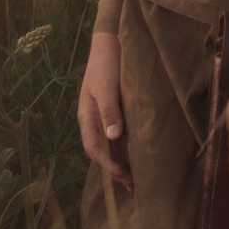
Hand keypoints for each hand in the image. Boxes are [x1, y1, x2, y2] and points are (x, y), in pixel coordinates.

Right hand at [78, 31, 130, 191]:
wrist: (112, 43)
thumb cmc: (106, 64)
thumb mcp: (106, 87)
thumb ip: (109, 111)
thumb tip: (112, 137)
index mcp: (87, 116)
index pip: (93, 146)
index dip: (105, 162)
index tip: (120, 173)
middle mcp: (96, 120)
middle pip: (104, 150)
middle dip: (116, 169)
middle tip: (133, 185)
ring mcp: (108, 116)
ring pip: (115, 145)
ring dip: (124, 162)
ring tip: (138, 180)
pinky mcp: (120, 112)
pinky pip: (123, 135)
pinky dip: (130, 148)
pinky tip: (141, 157)